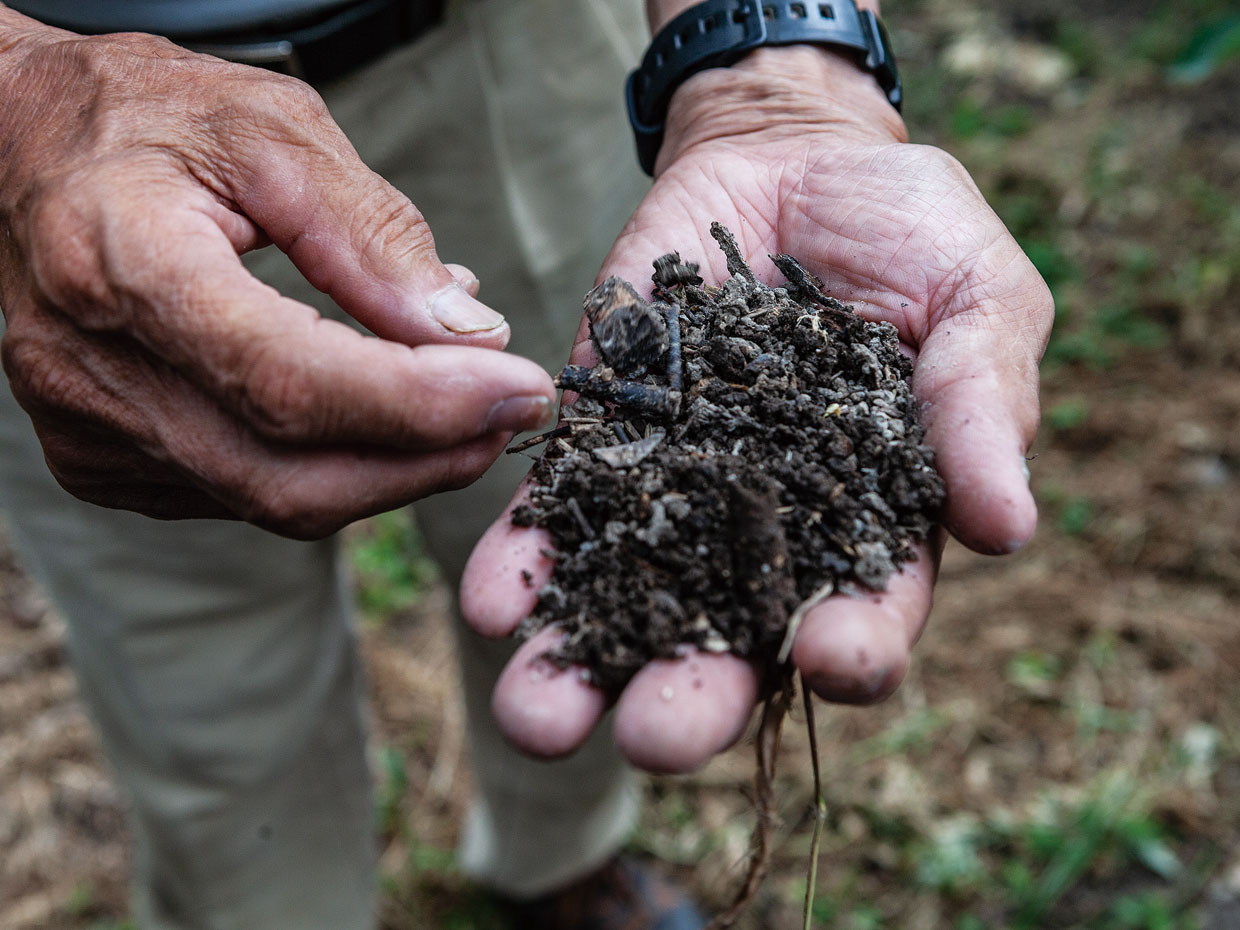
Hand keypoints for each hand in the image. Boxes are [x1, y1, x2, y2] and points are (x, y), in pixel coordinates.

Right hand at [0, 12, 554, 538]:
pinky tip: (375, 404)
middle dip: (425, 459)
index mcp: (120, 268)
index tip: (518, 389)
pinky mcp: (107, 462)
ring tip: (456, 396)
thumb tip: (466, 331)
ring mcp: (91, 432)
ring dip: (390, 465)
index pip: (286, 381)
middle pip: (288, 475)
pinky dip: (333, 461)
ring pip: (276, 498)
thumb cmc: (149, 121)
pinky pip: (248, 491)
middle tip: (509, 413)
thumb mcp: (272, 131)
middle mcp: (90, 373)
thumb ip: (372, 233)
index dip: (418, 404)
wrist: (22, 148)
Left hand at [462, 45, 1051, 770]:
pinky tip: (493, 602)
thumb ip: (982, 407)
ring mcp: (676, 488)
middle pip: (730, 637)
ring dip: (579, 663)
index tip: (833, 661)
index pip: (867, 610)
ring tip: (537, 716)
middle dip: (690, 695)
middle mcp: (764, 531)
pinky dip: (526, 556)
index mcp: (869, 522)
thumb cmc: (910, 234)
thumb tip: (1009, 526)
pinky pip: (560, 506)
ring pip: (628, 597)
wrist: (792, 160)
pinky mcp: (603, 436)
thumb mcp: (976, 302)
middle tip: (652, 739)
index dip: (854, 645)